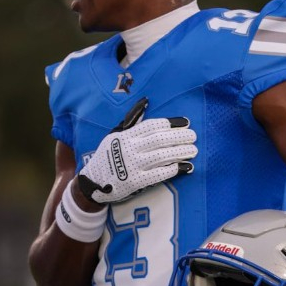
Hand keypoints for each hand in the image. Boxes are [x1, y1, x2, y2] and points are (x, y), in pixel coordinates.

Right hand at [78, 98, 196, 203]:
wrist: (92, 181)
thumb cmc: (107, 156)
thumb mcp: (115, 135)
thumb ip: (132, 122)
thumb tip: (146, 102)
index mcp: (125, 136)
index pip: (151, 126)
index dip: (170, 123)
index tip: (185, 123)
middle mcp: (129, 149)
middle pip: (159, 140)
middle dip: (179, 137)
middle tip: (193, 136)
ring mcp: (132, 165)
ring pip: (161, 156)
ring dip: (180, 152)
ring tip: (193, 150)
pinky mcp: (135, 182)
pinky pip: (158, 174)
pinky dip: (172, 170)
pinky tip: (183, 167)